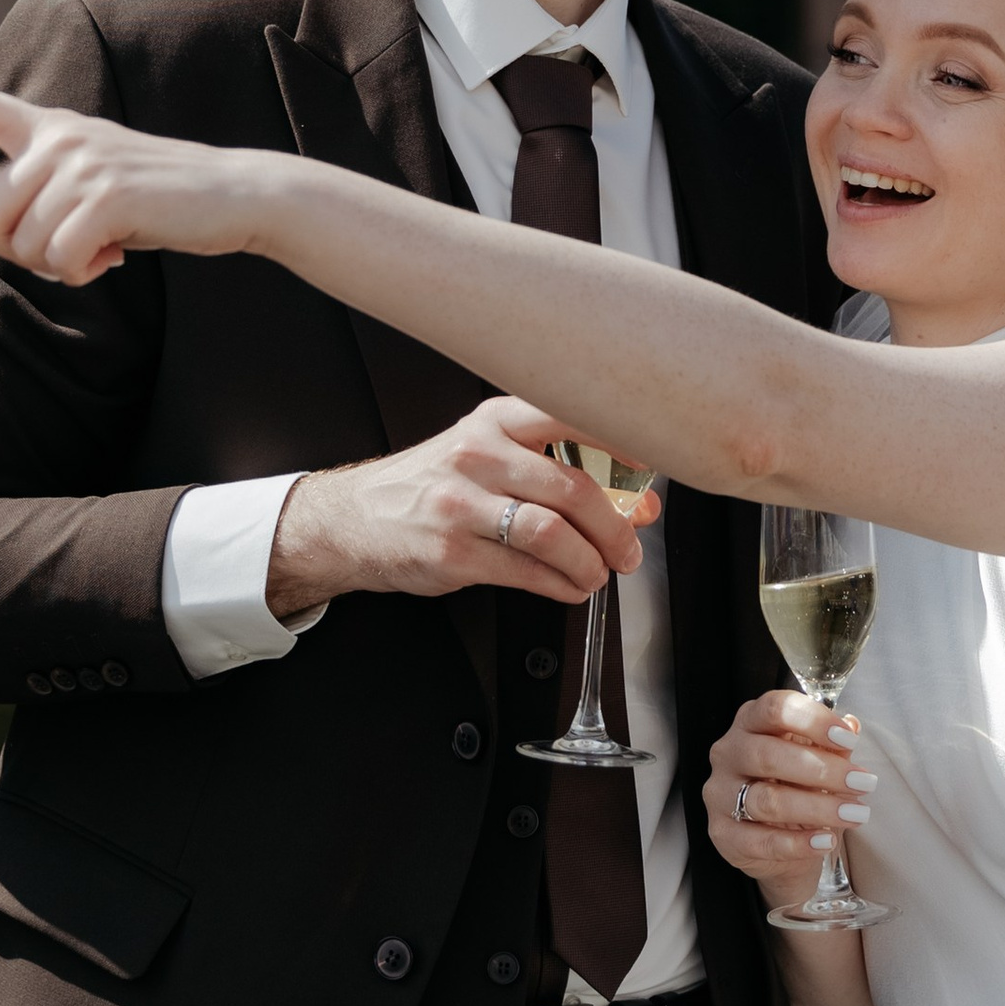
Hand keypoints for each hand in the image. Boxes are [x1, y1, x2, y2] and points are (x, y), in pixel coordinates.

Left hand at [0, 39, 266, 283]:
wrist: (229, 196)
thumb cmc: (149, 202)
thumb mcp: (75, 201)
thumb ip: (14, 207)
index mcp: (46, 128)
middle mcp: (57, 137)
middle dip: (25, 252)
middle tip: (79, 245)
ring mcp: (81, 162)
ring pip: (25, 247)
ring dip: (62, 265)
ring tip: (107, 241)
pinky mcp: (106, 196)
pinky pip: (60, 259)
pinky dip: (85, 271)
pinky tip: (117, 253)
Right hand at [271, 400, 656, 614]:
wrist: (354, 519)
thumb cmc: (434, 485)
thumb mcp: (488, 455)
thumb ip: (556, 469)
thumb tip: (637, 499)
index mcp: (497, 421)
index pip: (572, 418)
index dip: (622, 445)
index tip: (650, 469)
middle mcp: (479, 454)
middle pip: (572, 488)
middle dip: (615, 527)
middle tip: (629, 549)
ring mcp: (460, 504)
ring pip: (551, 532)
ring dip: (589, 562)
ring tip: (597, 574)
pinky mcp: (450, 552)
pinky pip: (524, 572)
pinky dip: (560, 585)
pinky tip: (568, 587)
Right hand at [705, 688, 874, 915]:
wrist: (776, 841)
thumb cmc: (795, 787)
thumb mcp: (816, 760)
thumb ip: (831, 745)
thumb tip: (852, 725)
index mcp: (750, 722)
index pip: (774, 709)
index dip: (813, 721)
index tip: (849, 740)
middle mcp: (728, 753)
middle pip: (768, 754)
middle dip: (822, 769)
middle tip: (862, 782)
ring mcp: (720, 795)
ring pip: (767, 800)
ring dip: (818, 807)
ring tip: (854, 813)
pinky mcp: (724, 835)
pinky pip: (762, 840)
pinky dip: (799, 843)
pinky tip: (827, 841)